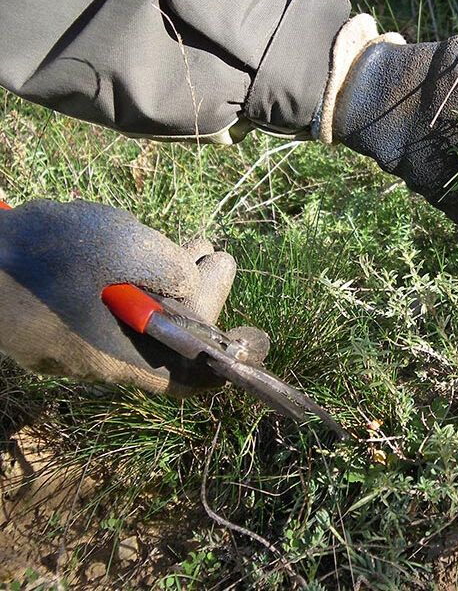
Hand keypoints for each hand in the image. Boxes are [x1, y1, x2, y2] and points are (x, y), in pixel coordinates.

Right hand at [0, 200, 265, 395]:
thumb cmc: (41, 254)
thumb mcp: (123, 246)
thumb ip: (173, 270)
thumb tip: (192, 283)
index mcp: (122, 358)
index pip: (187, 380)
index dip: (224, 361)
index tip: (251, 334)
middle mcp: (98, 361)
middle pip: (166, 341)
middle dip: (201, 298)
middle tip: (221, 257)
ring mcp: (70, 343)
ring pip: (138, 319)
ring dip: (172, 281)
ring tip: (198, 244)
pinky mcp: (52, 320)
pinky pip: (107, 309)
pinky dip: (138, 279)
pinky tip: (148, 247)